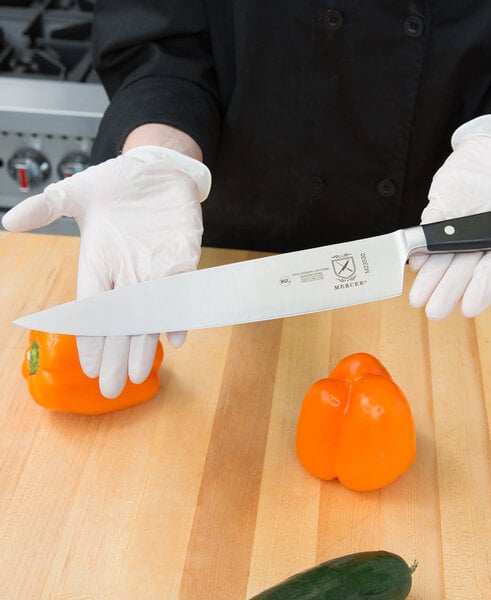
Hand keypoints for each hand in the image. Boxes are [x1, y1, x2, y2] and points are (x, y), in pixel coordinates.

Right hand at [2, 145, 210, 396]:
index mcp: (101, 261)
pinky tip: (176, 338)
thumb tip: (9, 221)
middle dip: (115, 354)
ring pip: (150, 316)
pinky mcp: (184, 257)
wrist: (159, 167)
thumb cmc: (120, 182)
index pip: (93, 308)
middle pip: (121, 322)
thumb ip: (48, 207)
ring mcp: (157, 268)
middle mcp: (128, 272)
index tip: (86, 365)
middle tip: (110, 388)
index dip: (90, 337)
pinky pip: (182, 292)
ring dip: (145, 344)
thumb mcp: (79, 192)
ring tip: (137, 374)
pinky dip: (179, 313)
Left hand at [408, 114, 490, 319]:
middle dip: (447, 290)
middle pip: (463, 269)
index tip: (468, 307)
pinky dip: (420, 244)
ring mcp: (460, 223)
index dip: (482, 288)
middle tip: (433, 312)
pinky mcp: (442, 207)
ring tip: (417, 298)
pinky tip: (414, 260)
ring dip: (430, 277)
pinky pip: (428, 228)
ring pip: (443, 255)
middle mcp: (483, 236)